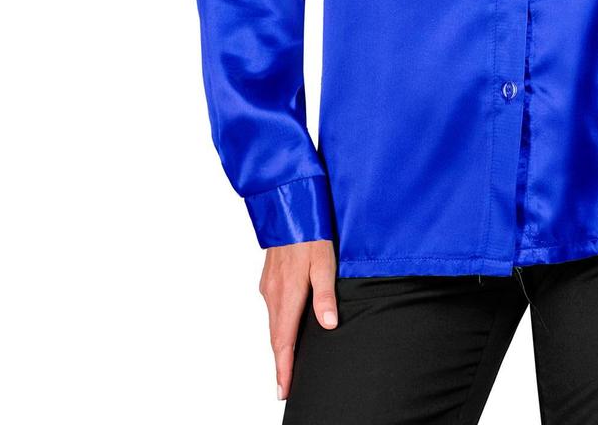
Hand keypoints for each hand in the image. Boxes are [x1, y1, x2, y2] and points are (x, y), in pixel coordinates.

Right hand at [260, 238, 337, 400]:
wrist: (287, 207)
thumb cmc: (309, 232)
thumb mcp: (324, 261)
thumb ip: (325, 294)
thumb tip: (329, 325)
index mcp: (287, 294)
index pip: (284, 341)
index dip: (284, 368)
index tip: (284, 390)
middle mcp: (273, 294)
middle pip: (276, 337)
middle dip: (281, 363)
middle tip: (286, 387)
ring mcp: (268, 286)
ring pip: (274, 323)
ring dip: (280, 345)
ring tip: (287, 363)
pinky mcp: (269, 278)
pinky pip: (273, 310)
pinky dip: (278, 326)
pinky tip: (287, 328)